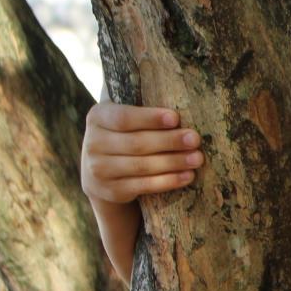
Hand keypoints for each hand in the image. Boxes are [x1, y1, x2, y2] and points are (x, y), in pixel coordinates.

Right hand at [81, 103, 204, 204]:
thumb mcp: (123, 119)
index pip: (123, 118)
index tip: (175, 118)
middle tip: (195, 139)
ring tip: (197, 158)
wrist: (100, 175)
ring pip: (142, 166)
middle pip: (136, 143)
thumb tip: (179, 100)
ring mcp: (99, 169)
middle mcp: (93, 143)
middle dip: (169, 141)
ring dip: (173, 162)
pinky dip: (168, 181)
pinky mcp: (111, 190)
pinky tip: (188, 176)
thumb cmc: (123, 137)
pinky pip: (144, 185)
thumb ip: (141, 110)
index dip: (150, 118)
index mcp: (97, 117)